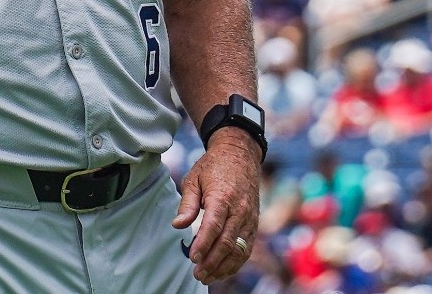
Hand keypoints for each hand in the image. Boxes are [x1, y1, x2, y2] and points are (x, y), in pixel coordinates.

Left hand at [172, 129, 263, 284]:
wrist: (240, 155)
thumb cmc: (213, 167)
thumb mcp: (193, 179)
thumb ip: (187, 204)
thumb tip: (177, 225)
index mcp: (223, 197)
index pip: (213, 226)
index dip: (203, 244)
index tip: (192, 258)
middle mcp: (239, 209)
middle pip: (227, 242)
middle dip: (212, 261)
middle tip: (197, 274)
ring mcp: (249, 218)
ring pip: (239, 249)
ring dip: (224, 266)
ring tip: (207, 277)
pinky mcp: (254, 223)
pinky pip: (247, 247)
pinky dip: (236, 262)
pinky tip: (222, 270)